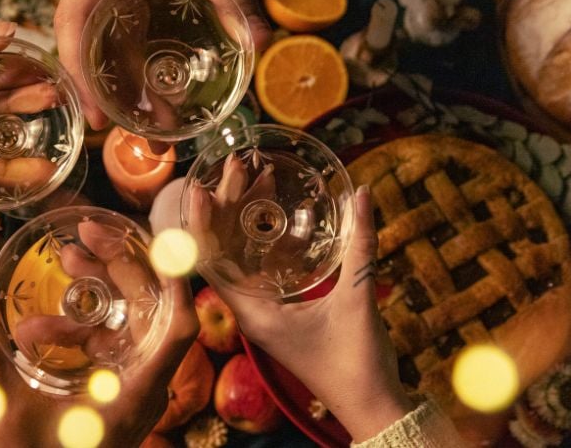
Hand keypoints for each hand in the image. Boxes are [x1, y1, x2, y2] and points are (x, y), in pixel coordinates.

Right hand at [0, 218, 198, 446]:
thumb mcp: (6, 412)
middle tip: (79, 241)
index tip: (155, 243)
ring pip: (135, 323)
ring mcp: (138, 387)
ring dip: (103, 292)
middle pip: (153, 313)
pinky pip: (120, 342)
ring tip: (66, 263)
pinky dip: (94, 324)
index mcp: (135, 393)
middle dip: (119, 269)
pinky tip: (56, 319)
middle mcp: (147, 387)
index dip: (176, 284)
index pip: (178, 330)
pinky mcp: (124, 389)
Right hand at [54, 0, 272, 129]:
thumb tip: (261, 41)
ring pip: (112, 45)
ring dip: (134, 89)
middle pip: (92, 45)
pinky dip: (145, 66)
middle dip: (117, 98)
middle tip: (149, 143)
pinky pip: (131, 33)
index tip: (100, 118)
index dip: (80, 74)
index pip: (71, 22)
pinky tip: (167, 94)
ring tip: (164, 132)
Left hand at [190, 162, 413, 441]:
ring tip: (252, 176)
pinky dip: (262, 239)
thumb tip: (362, 194)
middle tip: (236, 166)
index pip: (210, 263)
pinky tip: (272, 214)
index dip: (201, 224)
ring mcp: (262, 311)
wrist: (370, 405)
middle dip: (226, 207)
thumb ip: (360, 247)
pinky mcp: (278, 311)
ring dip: (243, 218)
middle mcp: (250, 311)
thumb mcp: (357, 300)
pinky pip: (259, 268)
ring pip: (240, 257)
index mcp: (253, 313)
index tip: (200, 188)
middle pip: (223, 252)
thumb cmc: (356, 362)